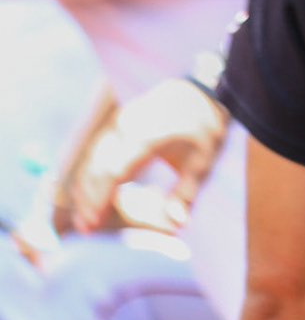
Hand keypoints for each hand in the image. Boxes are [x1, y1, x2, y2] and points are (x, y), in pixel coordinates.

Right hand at [67, 79, 228, 233]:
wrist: (201, 92)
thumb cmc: (204, 129)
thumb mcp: (202, 162)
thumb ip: (186, 194)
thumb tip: (177, 225)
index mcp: (150, 136)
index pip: (116, 170)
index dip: (102, 197)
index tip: (94, 221)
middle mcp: (129, 127)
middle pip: (98, 165)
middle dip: (89, 197)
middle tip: (86, 227)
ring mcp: (121, 122)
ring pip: (93, 156)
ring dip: (86, 186)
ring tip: (84, 216)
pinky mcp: (118, 122)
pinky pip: (97, 147)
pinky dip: (91, 170)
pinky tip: (89, 192)